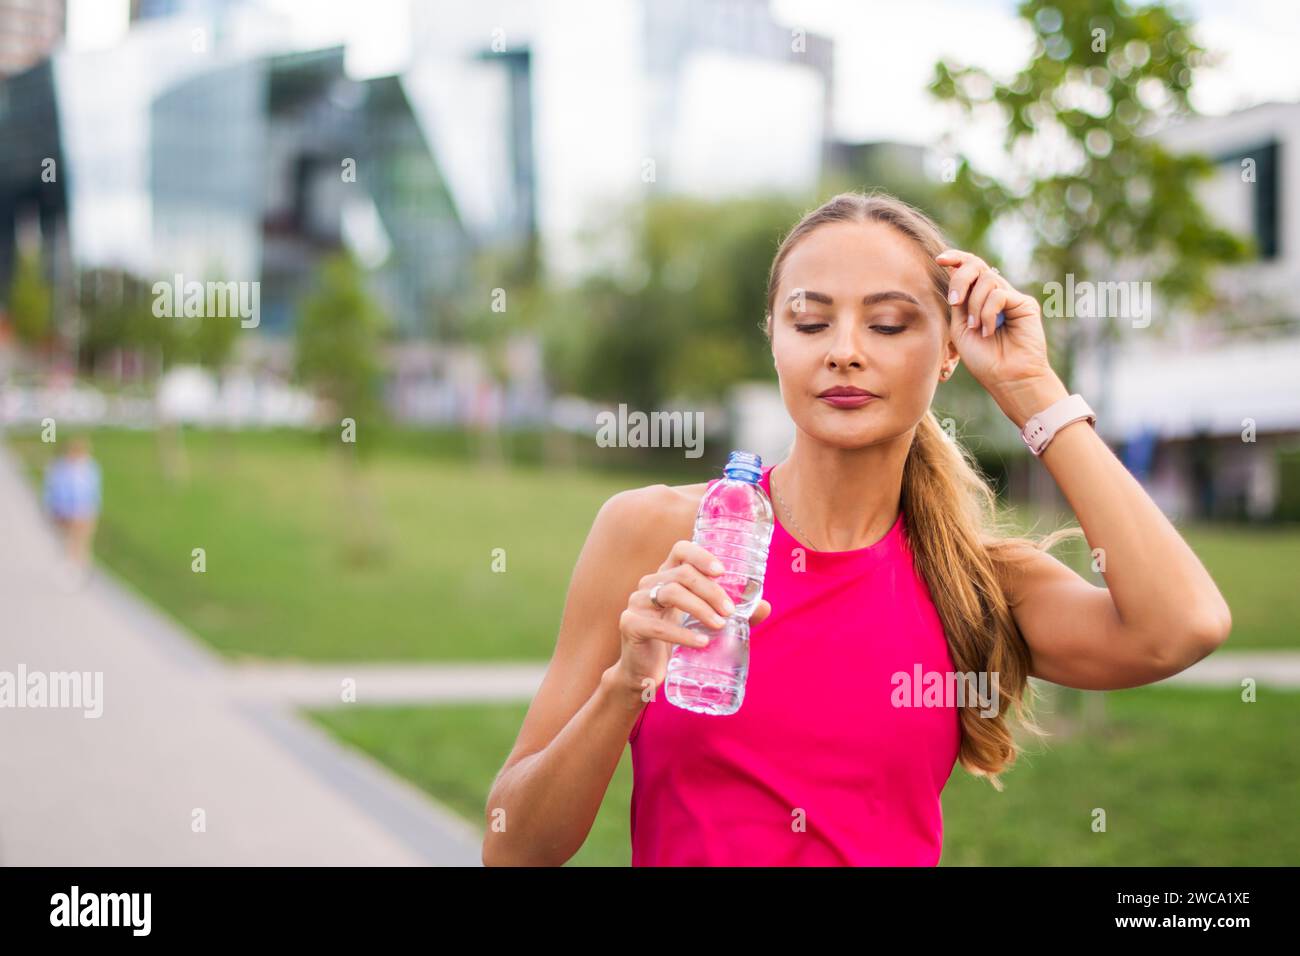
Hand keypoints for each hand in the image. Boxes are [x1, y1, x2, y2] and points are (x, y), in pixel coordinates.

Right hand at [615, 539, 771, 699]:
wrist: (644, 672)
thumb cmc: (675, 640)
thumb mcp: (702, 622)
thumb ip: (729, 612)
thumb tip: (766, 607)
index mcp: (666, 575)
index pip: (680, 550)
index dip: (701, 555)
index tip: (722, 571)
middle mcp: (649, 584)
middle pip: (682, 573)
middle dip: (711, 590)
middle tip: (730, 611)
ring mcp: (637, 603)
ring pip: (671, 592)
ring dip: (701, 608)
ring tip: (720, 625)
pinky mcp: (630, 625)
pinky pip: (658, 626)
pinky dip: (683, 634)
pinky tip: (701, 642)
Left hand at [935, 248, 1056, 401]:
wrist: (1006, 378)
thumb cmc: (983, 359)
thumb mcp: (961, 327)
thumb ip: (959, 302)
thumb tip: (953, 272)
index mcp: (979, 299)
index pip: (969, 268)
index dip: (956, 258)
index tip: (939, 259)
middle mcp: (996, 295)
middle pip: (977, 265)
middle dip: (960, 278)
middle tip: (954, 301)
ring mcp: (1011, 298)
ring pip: (987, 279)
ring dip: (975, 304)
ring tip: (976, 328)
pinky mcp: (1025, 304)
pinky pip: (999, 294)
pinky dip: (988, 312)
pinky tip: (989, 331)